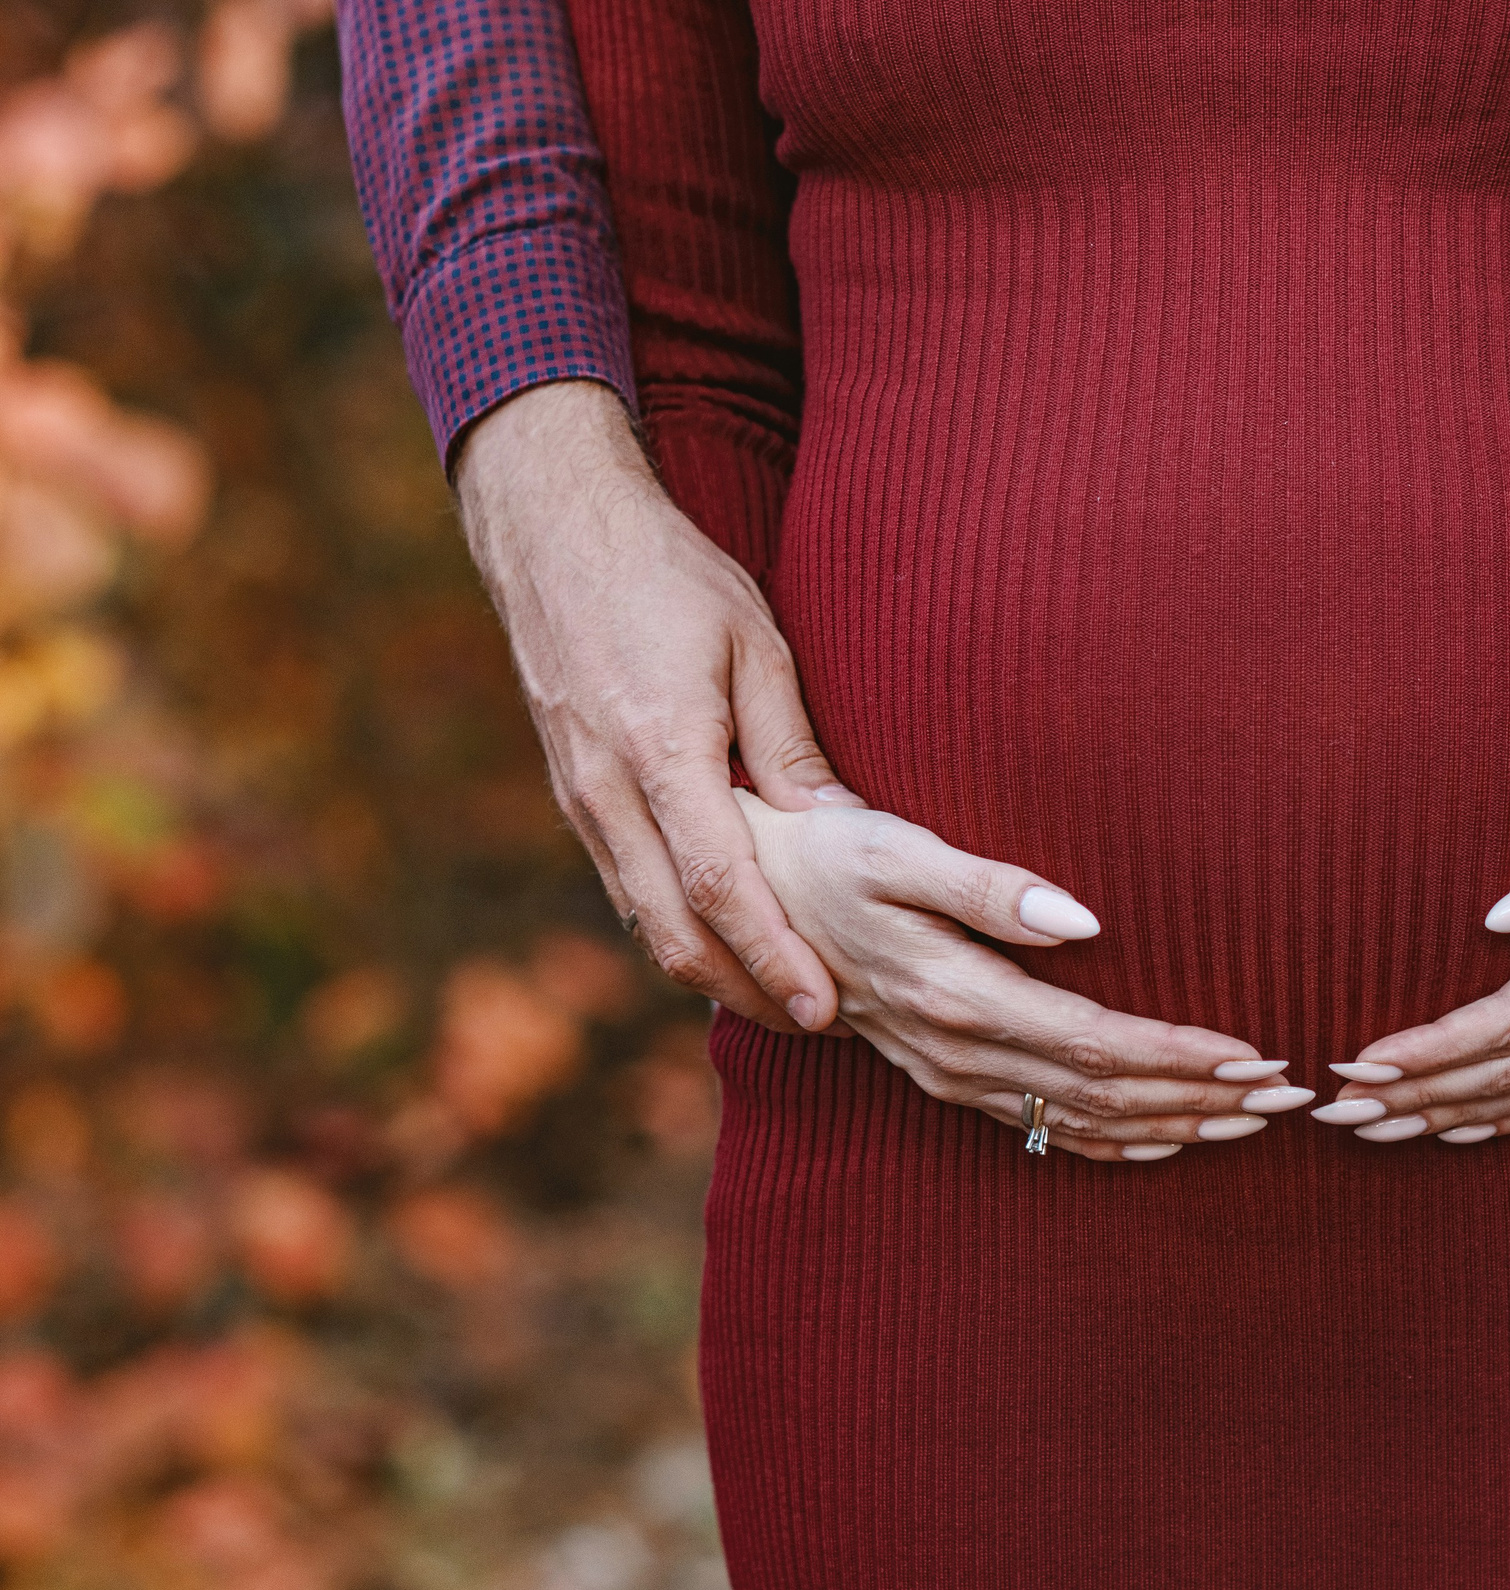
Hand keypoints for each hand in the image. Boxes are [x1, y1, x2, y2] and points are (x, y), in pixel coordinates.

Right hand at [456, 381, 838, 1034]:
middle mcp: (606, 791)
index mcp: (659, 751)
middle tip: (816, 1027)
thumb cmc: (668, 574)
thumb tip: (845, 835)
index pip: (722, 886)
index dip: (775, 956)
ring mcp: (580, 799)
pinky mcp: (572, 797)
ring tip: (782, 1004)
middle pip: (674, 929)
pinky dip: (676, 928)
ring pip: (643, 919)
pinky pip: (625, 887)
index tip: (825, 1006)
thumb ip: (793, 747)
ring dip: (711, 971)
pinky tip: (727, 944)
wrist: (553, 530)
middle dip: (746, 990)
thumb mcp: (755, 644)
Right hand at [739, 792, 1312, 1161]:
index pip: (1095, 1044)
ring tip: (1255, 1121)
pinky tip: (1169, 1145)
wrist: (748, 899)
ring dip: (1172, 1124)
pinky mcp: (948, 1078)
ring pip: (1080, 1120)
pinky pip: (1043, 1129)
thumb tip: (1084, 919)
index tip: (1257, 1053)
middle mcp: (957, 1052)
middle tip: (1288, 1094)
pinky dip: (1114, 1143)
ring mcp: (950, 1075)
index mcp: (956, 995)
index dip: (1181, 1055)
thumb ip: (990, 886)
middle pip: (1102, 1094)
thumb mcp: (896, 850)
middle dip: (1201, 1097)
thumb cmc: (828, 856)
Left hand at [1307, 754, 1509, 1141]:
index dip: (1430, 1052)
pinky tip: (1459, 1128)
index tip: (1355, 1066)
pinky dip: (1508, 1115)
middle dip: (1416, 1098)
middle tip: (1331, 1116)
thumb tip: (1503, 912)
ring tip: (1371, 1131)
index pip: (1508, 1024)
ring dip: (1448, 1113)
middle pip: (1509, 1071)